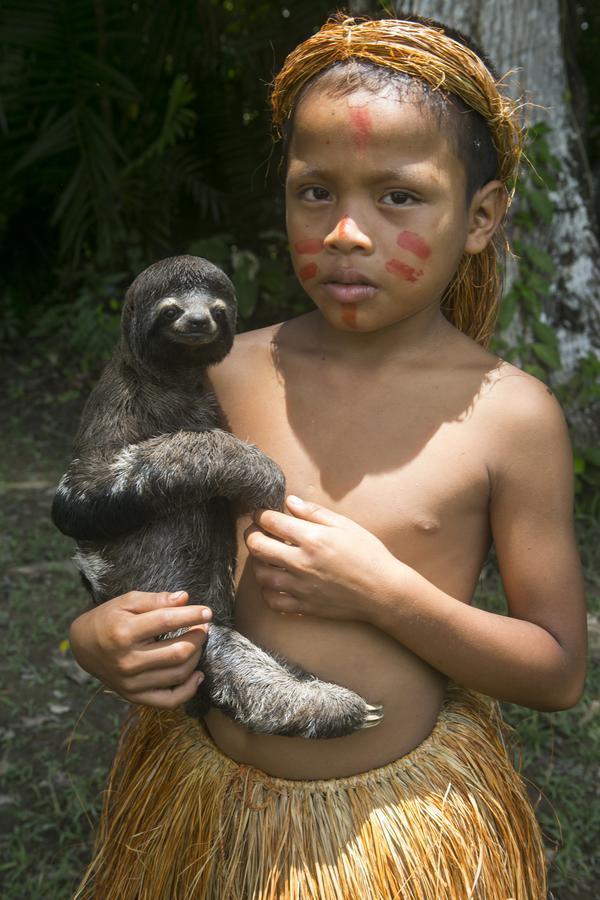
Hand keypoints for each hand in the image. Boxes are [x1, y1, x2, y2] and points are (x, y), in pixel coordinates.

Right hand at [68, 591, 211, 708]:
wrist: (84, 646)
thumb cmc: (109, 619)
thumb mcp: (127, 601)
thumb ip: (156, 599)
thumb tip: (185, 598)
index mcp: (124, 633)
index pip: (167, 621)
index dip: (192, 615)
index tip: (208, 612)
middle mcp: (127, 661)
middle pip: (178, 651)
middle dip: (198, 637)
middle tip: (204, 627)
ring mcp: (131, 683)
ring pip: (179, 673)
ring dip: (197, 656)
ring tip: (198, 643)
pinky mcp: (134, 696)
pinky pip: (169, 700)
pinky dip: (189, 689)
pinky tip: (197, 674)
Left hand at [244, 495, 400, 621]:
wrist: (384, 592)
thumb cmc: (369, 555)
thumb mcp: (345, 525)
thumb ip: (314, 513)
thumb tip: (290, 502)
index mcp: (312, 539)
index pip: (271, 522)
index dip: (260, 515)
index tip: (261, 514)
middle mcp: (301, 563)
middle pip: (257, 547)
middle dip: (251, 535)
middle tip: (256, 532)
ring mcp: (300, 587)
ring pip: (260, 575)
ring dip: (257, 563)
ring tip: (264, 556)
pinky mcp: (304, 606)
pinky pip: (273, 601)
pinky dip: (267, 591)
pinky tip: (274, 582)